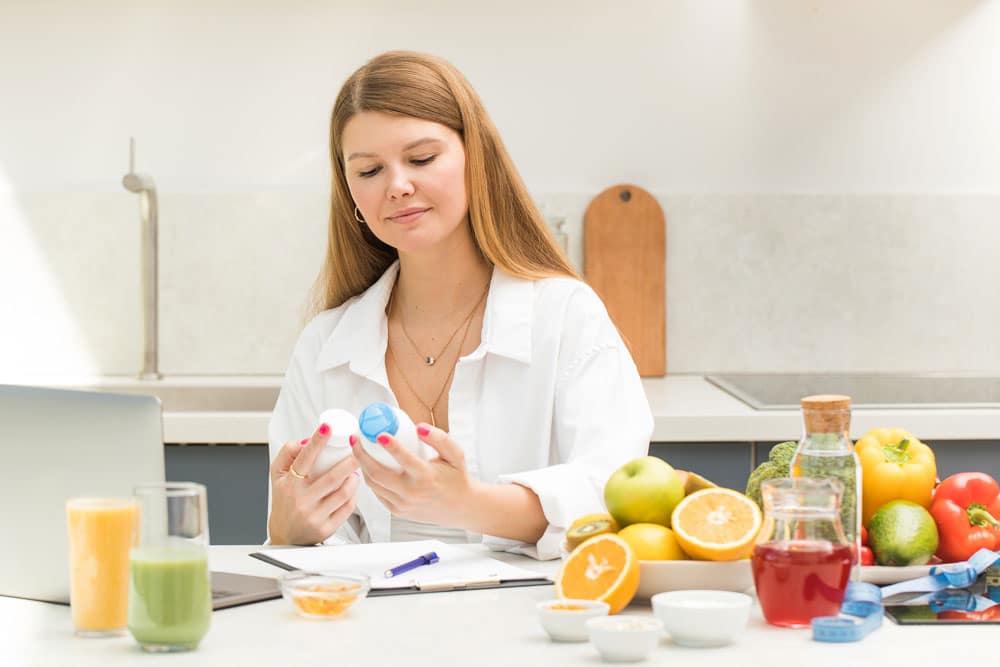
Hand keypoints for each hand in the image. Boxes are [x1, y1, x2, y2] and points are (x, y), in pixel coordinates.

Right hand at [268, 422, 359, 544]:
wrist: (285, 536)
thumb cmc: (284, 501)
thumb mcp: (277, 476)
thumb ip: (287, 454)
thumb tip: (305, 440)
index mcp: (290, 484)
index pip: (305, 459)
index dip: (317, 441)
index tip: (328, 427)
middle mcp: (302, 500)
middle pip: (331, 477)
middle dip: (349, 461)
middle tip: (359, 451)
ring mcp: (315, 516)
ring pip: (342, 493)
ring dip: (353, 478)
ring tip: (355, 471)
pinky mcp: (326, 528)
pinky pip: (346, 508)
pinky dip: (353, 496)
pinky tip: (352, 488)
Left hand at [353, 423, 471, 526]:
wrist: (461, 507)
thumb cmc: (457, 479)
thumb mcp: (455, 455)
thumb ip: (439, 438)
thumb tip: (419, 427)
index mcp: (426, 477)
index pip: (404, 458)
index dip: (389, 445)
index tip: (378, 433)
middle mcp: (412, 493)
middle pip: (377, 473)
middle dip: (361, 454)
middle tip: (356, 439)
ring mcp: (403, 504)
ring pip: (373, 484)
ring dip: (362, 466)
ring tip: (358, 450)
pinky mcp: (398, 511)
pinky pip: (378, 494)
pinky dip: (370, 479)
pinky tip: (368, 466)